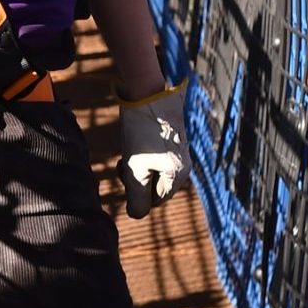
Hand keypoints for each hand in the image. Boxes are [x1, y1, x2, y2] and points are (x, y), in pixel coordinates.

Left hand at [117, 81, 187, 217]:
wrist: (148, 92)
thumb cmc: (140, 131)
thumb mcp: (135, 168)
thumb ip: (136, 197)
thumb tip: (136, 216)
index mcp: (178, 175)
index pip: (155, 200)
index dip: (136, 193)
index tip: (124, 174)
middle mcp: (184, 164)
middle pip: (155, 185)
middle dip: (137, 178)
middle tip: (123, 163)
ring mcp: (180, 150)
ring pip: (155, 169)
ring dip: (139, 165)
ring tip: (127, 150)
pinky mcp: (173, 137)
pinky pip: (157, 155)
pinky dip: (144, 153)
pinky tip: (134, 140)